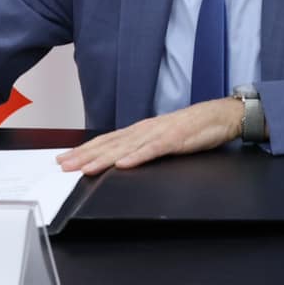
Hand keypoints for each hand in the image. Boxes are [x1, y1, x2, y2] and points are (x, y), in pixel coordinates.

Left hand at [56, 98, 244, 175]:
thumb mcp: (163, 138)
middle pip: (110, 144)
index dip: (84, 150)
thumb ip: (142, 147)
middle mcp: (145, 129)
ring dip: (104, 158)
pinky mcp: (176, 139)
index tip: (64, 159)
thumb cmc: (193, 128)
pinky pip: (153, 150)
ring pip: (126, 148)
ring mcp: (160, 134)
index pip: (107, 141)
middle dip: (84, 156)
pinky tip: (123, 165)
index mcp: (141, 130)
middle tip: (63, 166)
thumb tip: (120, 160)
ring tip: (85, 168)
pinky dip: (137, 157)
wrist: (220, 116)